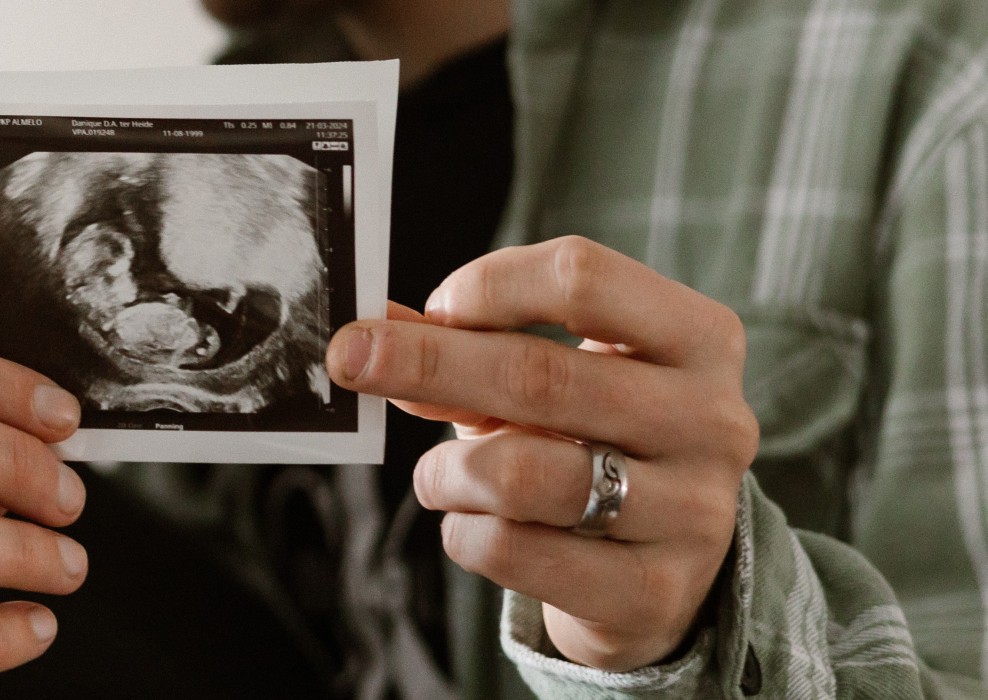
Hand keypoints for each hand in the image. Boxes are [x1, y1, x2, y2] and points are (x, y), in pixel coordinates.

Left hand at [327, 236, 758, 670]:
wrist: (669, 573)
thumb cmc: (599, 447)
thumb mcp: (552, 385)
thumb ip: (469, 349)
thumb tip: (378, 327)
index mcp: (698, 339)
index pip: (582, 278)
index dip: (488, 285)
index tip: (432, 306)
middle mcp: (711, 419)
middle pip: (542, 374)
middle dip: (427, 362)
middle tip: (350, 358)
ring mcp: (692, 512)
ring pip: (524, 473)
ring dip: (446, 470)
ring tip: (433, 476)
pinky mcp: (653, 591)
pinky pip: (516, 551)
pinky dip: (464, 532)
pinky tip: (467, 525)